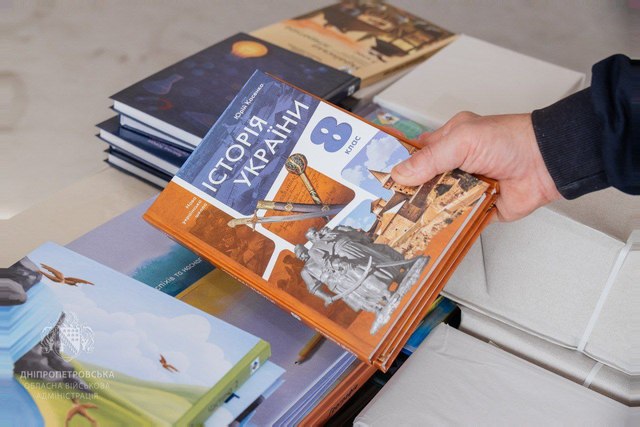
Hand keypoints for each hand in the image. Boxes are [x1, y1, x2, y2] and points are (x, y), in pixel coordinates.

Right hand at [391, 112, 560, 221]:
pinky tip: (429, 232)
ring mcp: (467, 187)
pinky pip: (458, 220)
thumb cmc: (510, 140)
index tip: (379, 178)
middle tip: (386, 206)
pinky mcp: (478, 208)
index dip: (398, 165)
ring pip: (438, 203)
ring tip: (402, 222)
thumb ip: (430, 159)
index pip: (416, 153)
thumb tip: (400, 173)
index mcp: (449, 141)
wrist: (547, 163)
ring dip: (426, 211)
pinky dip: (447, 226)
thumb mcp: (462, 141)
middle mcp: (456, 164)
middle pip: (424, 182)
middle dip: (409, 193)